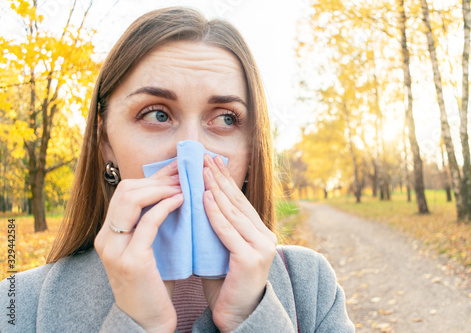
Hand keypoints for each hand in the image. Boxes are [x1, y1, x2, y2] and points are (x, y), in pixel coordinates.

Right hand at [94, 160, 183, 332]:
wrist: (147, 322)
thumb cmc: (153, 285)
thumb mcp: (147, 250)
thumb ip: (150, 226)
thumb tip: (173, 193)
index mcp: (108, 235)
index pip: (125, 193)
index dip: (151, 178)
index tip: (174, 169)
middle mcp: (106, 239)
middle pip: (125, 190)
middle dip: (156, 179)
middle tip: (182, 174)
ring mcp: (115, 250)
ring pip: (132, 199)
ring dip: (160, 188)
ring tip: (183, 185)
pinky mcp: (131, 260)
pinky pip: (148, 222)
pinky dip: (166, 206)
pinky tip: (181, 200)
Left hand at [202, 154, 277, 332]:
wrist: (238, 316)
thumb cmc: (226, 284)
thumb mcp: (223, 250)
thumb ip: (219, 229)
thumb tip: (201, 203)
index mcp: (260, 233)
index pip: (240, 202)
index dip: (225, 181)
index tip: (212, 163)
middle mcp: (265, 236)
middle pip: (238, 202)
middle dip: (220, 178)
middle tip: (206, 158)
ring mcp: (261, 247)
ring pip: (234, 212)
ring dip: (216, 189)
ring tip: (203, 171)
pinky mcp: (251, 258)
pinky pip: (228, 230)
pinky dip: (215, 212)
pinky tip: (205, 197)